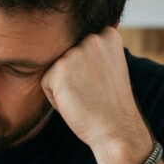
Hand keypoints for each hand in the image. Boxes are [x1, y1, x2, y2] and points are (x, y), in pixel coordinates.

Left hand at [40, 27, 151, 163]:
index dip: (87, 70)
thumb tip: (74, 42)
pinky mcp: (60, 68)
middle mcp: (93, 38)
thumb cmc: (111, 103)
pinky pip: (45, 84)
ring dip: (64, 87)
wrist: (117, 128)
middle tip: (93, 92)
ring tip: (85, 98)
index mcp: (108, 34)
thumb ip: (94, 51)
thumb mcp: (109, 66)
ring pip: (55, 70)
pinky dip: (56, 99)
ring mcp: (76, 52)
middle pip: (65, 57)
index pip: (79, 46)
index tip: (102, 83)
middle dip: (74, 76)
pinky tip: (76, 103)